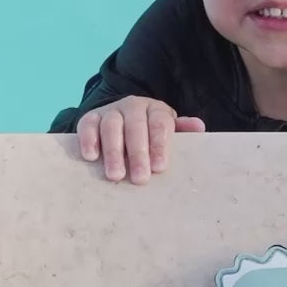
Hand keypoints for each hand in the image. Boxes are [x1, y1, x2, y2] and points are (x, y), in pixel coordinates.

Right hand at [76, 96, 204, 183]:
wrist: (123, 119)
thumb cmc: (151, 132)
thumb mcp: (167, 131)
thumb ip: (182, 130)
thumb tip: (199, 127)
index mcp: (156, 110)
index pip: (160, 124)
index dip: (159, 145)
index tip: (160, 168)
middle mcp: (133, 106)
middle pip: (135, 127)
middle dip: (138, 154)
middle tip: (140, 179)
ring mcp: (111, 110)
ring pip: (111, 126)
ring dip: (113, 151)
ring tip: (115, 175)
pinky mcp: (90, 117)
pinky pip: (87, 125)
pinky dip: (88, 140)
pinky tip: (91, 157)